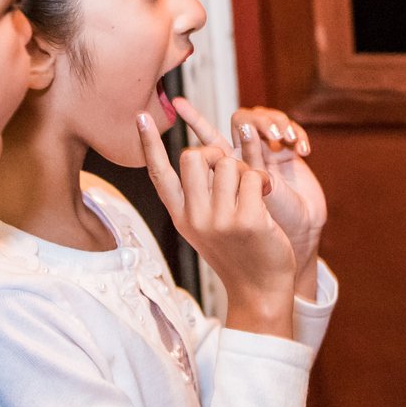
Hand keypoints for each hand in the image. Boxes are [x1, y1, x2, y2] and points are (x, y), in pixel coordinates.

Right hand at [137, 113, 295, 334]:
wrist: (259, 290)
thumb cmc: (237, 252)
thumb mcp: (204, 227)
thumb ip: (196, 196)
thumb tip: (199, 153)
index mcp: (181, 216)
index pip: (159, 174)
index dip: (149, 144)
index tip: (141, 116)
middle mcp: (195, 218)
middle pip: (193, 155)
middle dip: (215, 153)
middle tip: (230, 170)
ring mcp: (220, 220)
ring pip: (227, 162)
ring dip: (244, 169)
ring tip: (251, 190)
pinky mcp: (248, 221)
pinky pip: (252, 177)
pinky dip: (261, 180)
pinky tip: (264, 196)